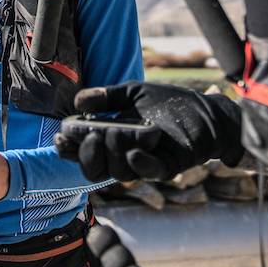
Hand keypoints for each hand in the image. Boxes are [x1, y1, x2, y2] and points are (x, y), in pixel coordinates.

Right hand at [55, 81, 242, 181]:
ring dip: (112, 154)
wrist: (207, 112)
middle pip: (96, 171)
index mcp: (114, 142)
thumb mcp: (133, 94)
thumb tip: (77, 102)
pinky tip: (132, 151)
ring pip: (119, 172)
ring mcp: (147, 163)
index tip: (60, 138)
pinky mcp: (169, 166)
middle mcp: (126, 157)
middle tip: (88, 136)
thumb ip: (107, 97)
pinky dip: (139, 163)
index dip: (70, 150)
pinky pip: (149, 172)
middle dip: (87, 156)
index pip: (85, 153)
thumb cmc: (170, 104)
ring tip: (112, 133)